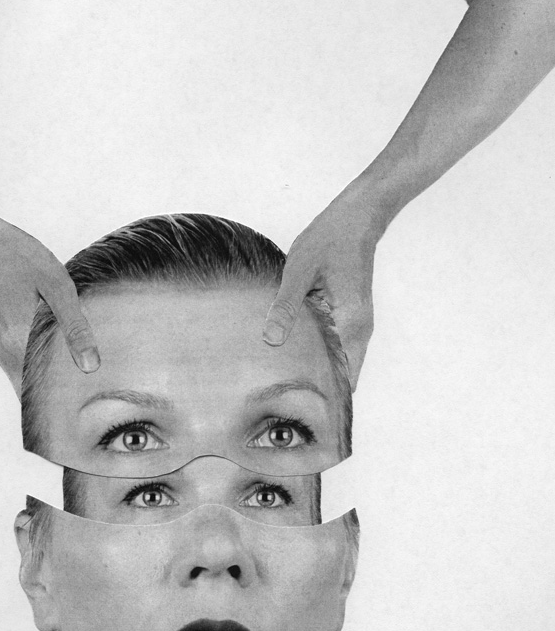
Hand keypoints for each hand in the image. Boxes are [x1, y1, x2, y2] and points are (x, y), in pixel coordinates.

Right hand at [0, 221, 98, 397]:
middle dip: (59, 406)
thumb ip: (74, 328)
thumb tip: (90, 366)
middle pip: (33, 396)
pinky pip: (25, 369)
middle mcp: (7, 354)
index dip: (61, 411)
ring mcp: (3, 350)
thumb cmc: (23, 261)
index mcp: (20, 344)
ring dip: (51, 390)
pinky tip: (65, 367)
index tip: (81, 423)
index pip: (39, 395)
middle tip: (89, 413)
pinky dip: (44, 375)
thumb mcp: (58, 289)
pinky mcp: (5, 342)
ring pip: (28, 384)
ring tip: (83, 393)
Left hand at [263, 192, 386, 391]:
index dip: (324, 397)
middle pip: (343, 376)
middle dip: (318, 390)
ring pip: (341, 364)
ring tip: (286, 384)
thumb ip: (285, 307)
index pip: (344, 377)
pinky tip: (295, 357)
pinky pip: (338, 349)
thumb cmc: (330, 240)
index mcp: (350, 323)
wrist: (358, 218)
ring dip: (318, 373)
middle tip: (285, 402)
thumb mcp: (299, 271)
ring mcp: (358, 327)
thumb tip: (271, 340)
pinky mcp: (351, 320)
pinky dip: (320, 357)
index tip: (302, 412)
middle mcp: (360, 331)